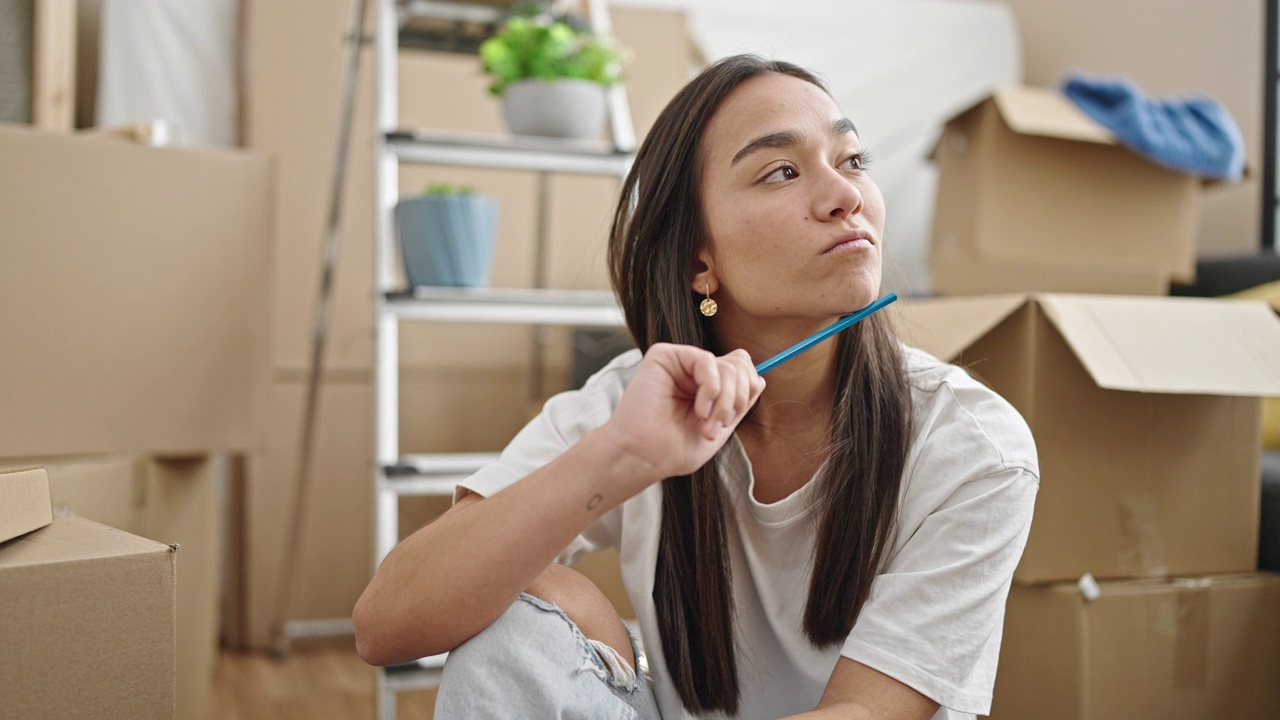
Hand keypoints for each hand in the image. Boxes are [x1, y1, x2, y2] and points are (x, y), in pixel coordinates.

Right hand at [602, 343, 764, 488]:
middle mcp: (693, 371)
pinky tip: (698, 408)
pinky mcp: (664, 355)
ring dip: (724, 400)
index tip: (729, 421)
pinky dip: (710, 388)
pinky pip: (706, 360)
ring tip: (706, 423)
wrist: (642, 457)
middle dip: (736, 399)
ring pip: (728, 365)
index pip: (743, 369)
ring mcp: (679, 362)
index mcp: (706, 386)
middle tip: (717, 426)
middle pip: (741, 364)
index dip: (746, 392)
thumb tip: (759, 379)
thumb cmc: (672, 450)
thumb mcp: (720, 427)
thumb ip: (738, 403)